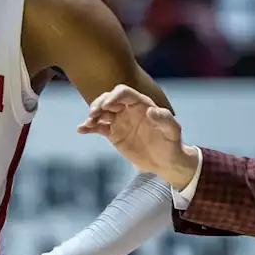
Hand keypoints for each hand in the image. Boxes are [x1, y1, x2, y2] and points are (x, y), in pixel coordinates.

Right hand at [77, 85, 196, 188]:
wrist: (165, 161)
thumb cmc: (172, 143)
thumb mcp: (173, 131)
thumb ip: (164, 119)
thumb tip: (151, 110)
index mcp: (141, 104)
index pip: (124, 93)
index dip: (114, 96)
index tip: (107, 106)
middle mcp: (128, 109)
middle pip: (109, 99)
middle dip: (99, 103)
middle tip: (93, 114)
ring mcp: (119, 121)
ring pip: (101, 112)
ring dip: (92, 115)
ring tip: (88, 123)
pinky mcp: (113, 134)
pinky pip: (98, 127)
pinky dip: (89, 127)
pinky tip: (81, 130)